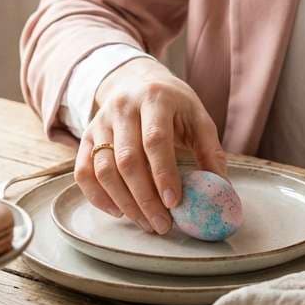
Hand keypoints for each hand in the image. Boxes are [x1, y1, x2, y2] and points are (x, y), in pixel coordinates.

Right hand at [74, 57, 225, 234]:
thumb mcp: (197, 116)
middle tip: (162, 224)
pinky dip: (97, 196)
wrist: (136, 79)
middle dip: (144, 198)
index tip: (174, 203)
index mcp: (155, 99)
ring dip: (124, 201)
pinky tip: (118, 211)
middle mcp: (123, 108)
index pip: (155, 139)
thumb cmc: (173, 103)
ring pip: (103, 168)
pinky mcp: (86, 136)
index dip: (163, 173)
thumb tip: (221, 189)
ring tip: (146, 222)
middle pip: (127, 159)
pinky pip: (83, 171)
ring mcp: (100, 122)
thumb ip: (210, 150)